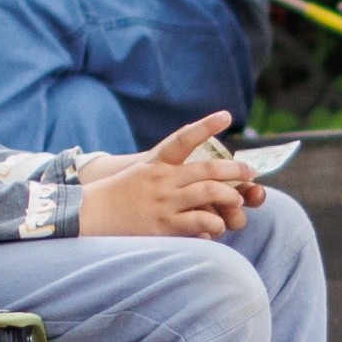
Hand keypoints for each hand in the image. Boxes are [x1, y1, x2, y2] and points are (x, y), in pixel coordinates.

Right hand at [76, 112, 250, 237]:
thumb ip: (168, 169)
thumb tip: (197, 173)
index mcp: (158, 162)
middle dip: (235, 170)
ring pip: (209, 193)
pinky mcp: (164, 225)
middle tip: (250, 173)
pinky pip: (198, 222)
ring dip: (230, 197)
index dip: (206, 125)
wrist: (91, 214)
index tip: (226, 115)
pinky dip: (213, 223)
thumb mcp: (142, 172)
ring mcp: (164, 201)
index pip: (184, 138)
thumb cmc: (120, 194)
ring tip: (237, 202)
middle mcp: (163, 179)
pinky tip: (218, 226)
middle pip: (208, 168)